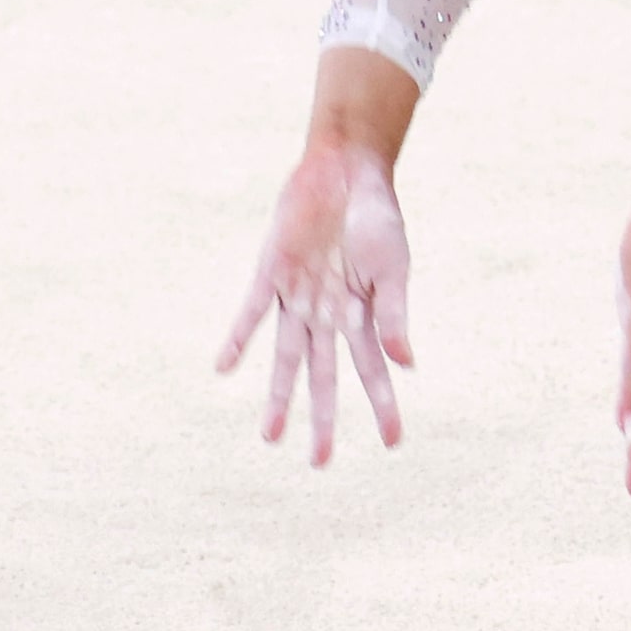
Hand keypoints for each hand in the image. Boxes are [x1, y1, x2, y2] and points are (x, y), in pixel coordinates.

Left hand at [219, 138, 413, 463]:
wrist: (346, 167)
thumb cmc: (378, 215)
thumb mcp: (394, 267)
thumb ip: (396, 315)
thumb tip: (406, 365)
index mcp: (364, 314)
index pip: (373, 371)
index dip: (383, 407)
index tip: (392, 445)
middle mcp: (328, 313)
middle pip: (324, 376)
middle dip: (323, 419)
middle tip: (319, 464)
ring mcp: (298, 296)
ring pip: (286, 358)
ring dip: (279, 395)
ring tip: (270, 436)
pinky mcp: (270, 273)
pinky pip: (251, 313)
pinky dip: (239, 340)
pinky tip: (224, 369)